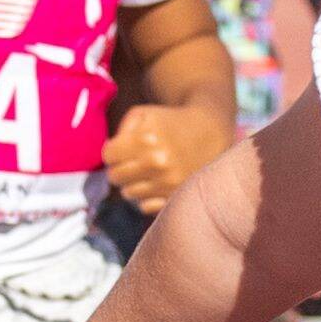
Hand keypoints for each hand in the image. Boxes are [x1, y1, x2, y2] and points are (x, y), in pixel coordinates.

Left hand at [99, 107, 224, 213]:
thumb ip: (122, 130)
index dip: (113, 151)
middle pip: (115, 177)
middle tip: (133, 162)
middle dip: (119, 168)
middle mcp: (157, 163)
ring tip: (146, 172)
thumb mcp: (144, 115)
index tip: (122, 149)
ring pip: (128, 193)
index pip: (108, 156)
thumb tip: (110, 153)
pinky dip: (147, 198)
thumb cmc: (170, 121)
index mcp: (146, 140)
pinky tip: (156, 184)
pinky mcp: (177, 196)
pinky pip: (145, 206)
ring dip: (133, 183)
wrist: (211, 132)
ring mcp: (168, 182)